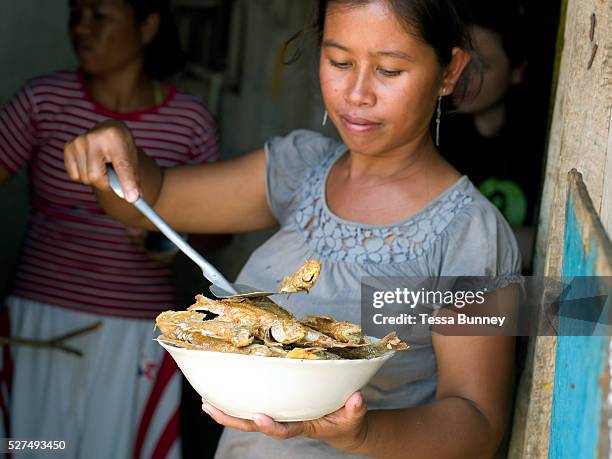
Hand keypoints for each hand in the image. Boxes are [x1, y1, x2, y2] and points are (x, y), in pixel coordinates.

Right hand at [64, 119, 139, 201]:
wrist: (108, 130)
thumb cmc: (121, 146)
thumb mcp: (132, 158)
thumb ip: (133, 178)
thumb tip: (133, 198)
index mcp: (115, 137)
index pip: (121, 166)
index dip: (127, 183)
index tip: (132, 198)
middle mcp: (94, 137)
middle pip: (95, 177)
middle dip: (106, 184)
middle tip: (112, 178)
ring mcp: (78, 142)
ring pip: (85, 178)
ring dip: (95, 179)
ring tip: (102, 167)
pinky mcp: (68, 147)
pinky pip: (75, 176)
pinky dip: (84, 176)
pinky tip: (91, 165)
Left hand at [201, 392, 368, 452]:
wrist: (343, 427)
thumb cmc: (347, 421)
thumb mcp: (354, 416)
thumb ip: (355, 408)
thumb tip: (356, 398)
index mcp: (303, 425)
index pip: (284, 430)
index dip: (271, 426)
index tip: (259, 417)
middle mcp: (287, 421)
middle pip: (255, 425)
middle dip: (232, 418)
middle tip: (210, 407)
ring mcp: (281, 415)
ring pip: (249, 417)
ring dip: (227, 410)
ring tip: (206, 402)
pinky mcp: (279, 408)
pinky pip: (254, 405)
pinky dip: (237, 401)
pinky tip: (221, 393)